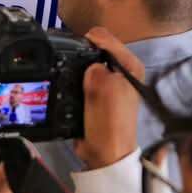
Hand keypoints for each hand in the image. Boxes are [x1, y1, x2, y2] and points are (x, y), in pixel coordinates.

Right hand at [73, 26, 145, 169]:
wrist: (105, 155)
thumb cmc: (109, 123)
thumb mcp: (104, 90)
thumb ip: (95, 69)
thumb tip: (87, 67)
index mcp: (130, 65)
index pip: (104, 37)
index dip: (86, 39)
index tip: (70, 48)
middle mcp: (121, 70)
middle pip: (93, 48)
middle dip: (79, 51)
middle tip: (63, 59)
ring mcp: (108, 81)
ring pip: (84, 62)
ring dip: (74, 65)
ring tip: (61, 68)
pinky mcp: (96, 92)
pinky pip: (80, 76)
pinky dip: (72, 76)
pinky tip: (64, 80)